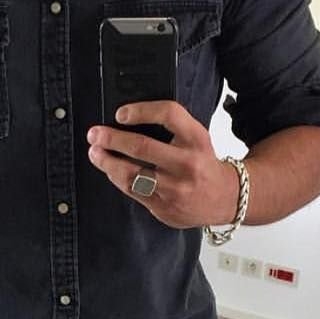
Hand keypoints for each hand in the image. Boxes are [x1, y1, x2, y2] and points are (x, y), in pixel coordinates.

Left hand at [86, 101, 237, 228]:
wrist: (224, 198)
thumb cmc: (203, 164)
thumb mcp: (196, 138)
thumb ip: (171, 128)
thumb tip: (127, 122)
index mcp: (196, 139)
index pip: (168, 114)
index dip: (140, 110)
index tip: (120, 113)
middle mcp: (187, 163)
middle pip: (142, 147)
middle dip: (112, 139)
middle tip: (95, 134)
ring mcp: (174, 188)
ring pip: (131, 174)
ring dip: (107, 162)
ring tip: (95, 152)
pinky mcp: (164, 207)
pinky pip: (133, 191)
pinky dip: (117, 178)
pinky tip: (110, 170)